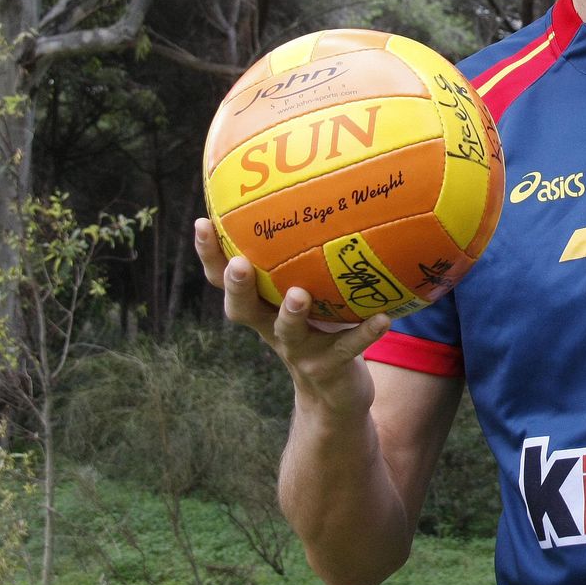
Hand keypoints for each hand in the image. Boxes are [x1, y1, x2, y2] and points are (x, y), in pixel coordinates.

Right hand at [194, 218, 390, 409]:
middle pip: (243, 308)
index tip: (203, 223)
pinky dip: (364, 333)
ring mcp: (299, 350)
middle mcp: (271, 327)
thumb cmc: (320, 326)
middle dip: (238, 286)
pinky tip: (382, 319)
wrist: (333, 392)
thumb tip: (321, 192)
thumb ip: (305, 258)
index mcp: (261, 305)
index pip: (224, 279)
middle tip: (239, 264)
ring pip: (289, 331)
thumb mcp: (307, 290)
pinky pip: (347, 347)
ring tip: (299, 294)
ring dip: (291, 313)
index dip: (210, 255)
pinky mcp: (329, 366)